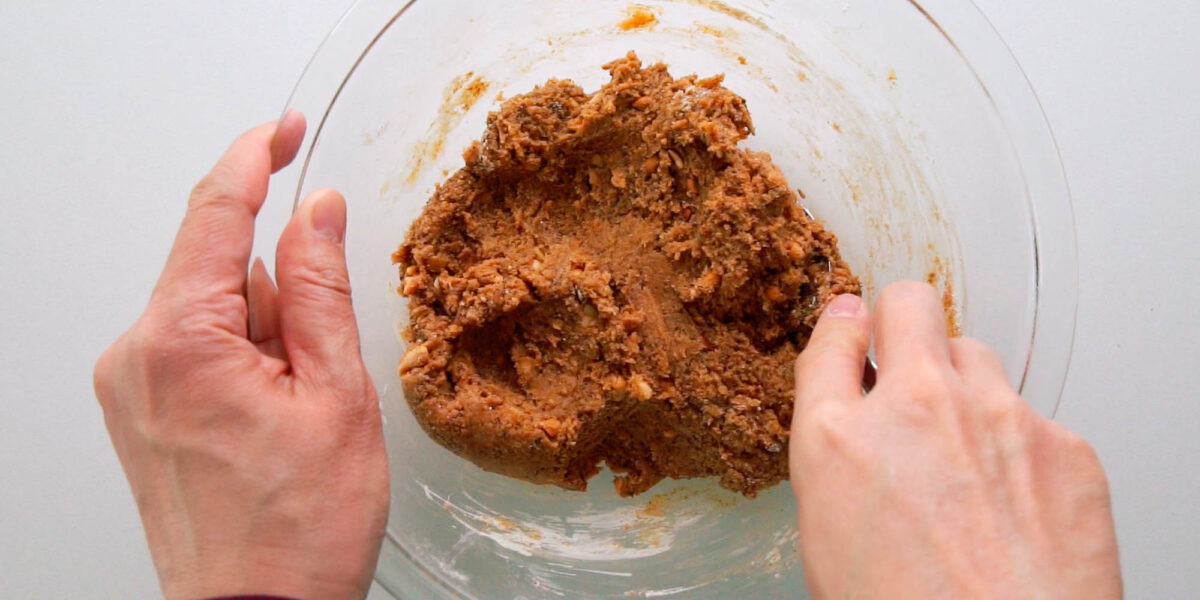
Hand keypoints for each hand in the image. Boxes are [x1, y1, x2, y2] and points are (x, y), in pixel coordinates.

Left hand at [93, 112, 387, 599]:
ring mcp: (132, 386)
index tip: (284, 129)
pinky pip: (197, 347)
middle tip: (325, 366)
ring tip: (301, 414)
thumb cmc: (297, 531)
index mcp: (180, 340)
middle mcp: (136, 355)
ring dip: (268, 336)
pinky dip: (245, 361)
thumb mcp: (335, 397)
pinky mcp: (139, 410)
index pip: (214, 214)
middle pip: (219, 267)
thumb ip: (320, 290)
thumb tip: (317, 214)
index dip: (254, 159)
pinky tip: (275, 419)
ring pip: (214, 310)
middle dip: (282, 293)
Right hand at [790, 282, 1119, 598]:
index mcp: (838, 438)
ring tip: (965, 454)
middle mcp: (917, 407)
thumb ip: (835, 456)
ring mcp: (997, 417)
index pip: (832, 337)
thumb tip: (850, 417)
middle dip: (905, 323)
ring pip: (976, 355)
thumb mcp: (827, 537)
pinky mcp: (1064, 443)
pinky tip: (1014, 502)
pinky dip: (1021, 447)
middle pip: (910, 304)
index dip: (843, 332)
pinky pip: (1034, 418)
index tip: (852, 333)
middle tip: (909, 364)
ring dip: (964, 387)